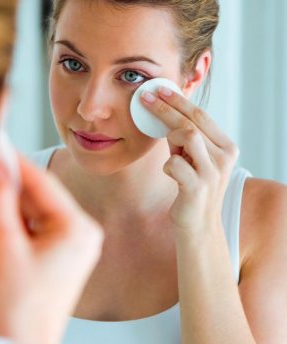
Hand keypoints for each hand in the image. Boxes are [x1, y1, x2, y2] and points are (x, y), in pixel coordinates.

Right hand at [0, 155, 102, 343]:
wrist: (26, 340)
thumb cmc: (20, 304)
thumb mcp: (4, 246)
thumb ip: (0, 201)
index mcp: (78, 229)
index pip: (44, 184)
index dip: (17, 163)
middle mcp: (85, 232)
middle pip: (45, 195)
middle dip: (16, 179)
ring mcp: (77, 242)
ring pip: (42, 208)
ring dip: (17, 197)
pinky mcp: (67, 251)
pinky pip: (43, 223)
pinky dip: (23, 215)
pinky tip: (3, 205)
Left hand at [141, 88, 238, 236]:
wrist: (199, 225)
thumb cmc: (192, 187)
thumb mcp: (194, 159)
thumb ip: (186, 139)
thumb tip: (164, 113)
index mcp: (226, 147)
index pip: (201, 115)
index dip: (179, 101)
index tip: (160, 89)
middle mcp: (224, 156)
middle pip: (192, 121)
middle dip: (166, 107)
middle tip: (146, 97)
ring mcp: (212, 172)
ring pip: (187, 135)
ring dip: (170, 138)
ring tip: (170, 149)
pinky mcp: (197, 187)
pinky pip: (174, 163)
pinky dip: (167, 165)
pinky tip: (171, 173)